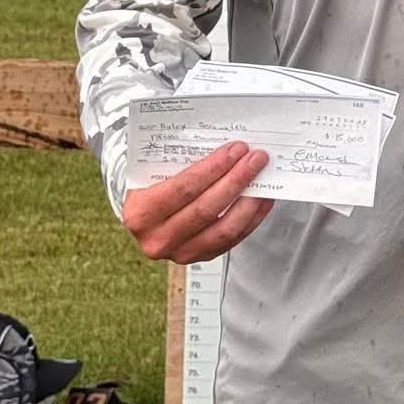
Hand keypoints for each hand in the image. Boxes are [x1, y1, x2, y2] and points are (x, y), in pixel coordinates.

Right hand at [122, 140, 271, 263]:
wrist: (146, 216)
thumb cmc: (153, 186)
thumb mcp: (155, 170)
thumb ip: (182, 159)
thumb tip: (227, 146)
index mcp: (141, 212)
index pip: (183, 188)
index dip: (214, 168)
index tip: (236, 149)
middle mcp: (158, 238)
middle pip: (206, 208)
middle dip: (236, 180)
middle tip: (256, 158)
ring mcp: (180, 252)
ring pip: (224, 229)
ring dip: (250, 201)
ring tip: (263, 177)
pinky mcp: (201, 257)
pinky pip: (233, 239)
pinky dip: (252, 217)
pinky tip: (262, 198)